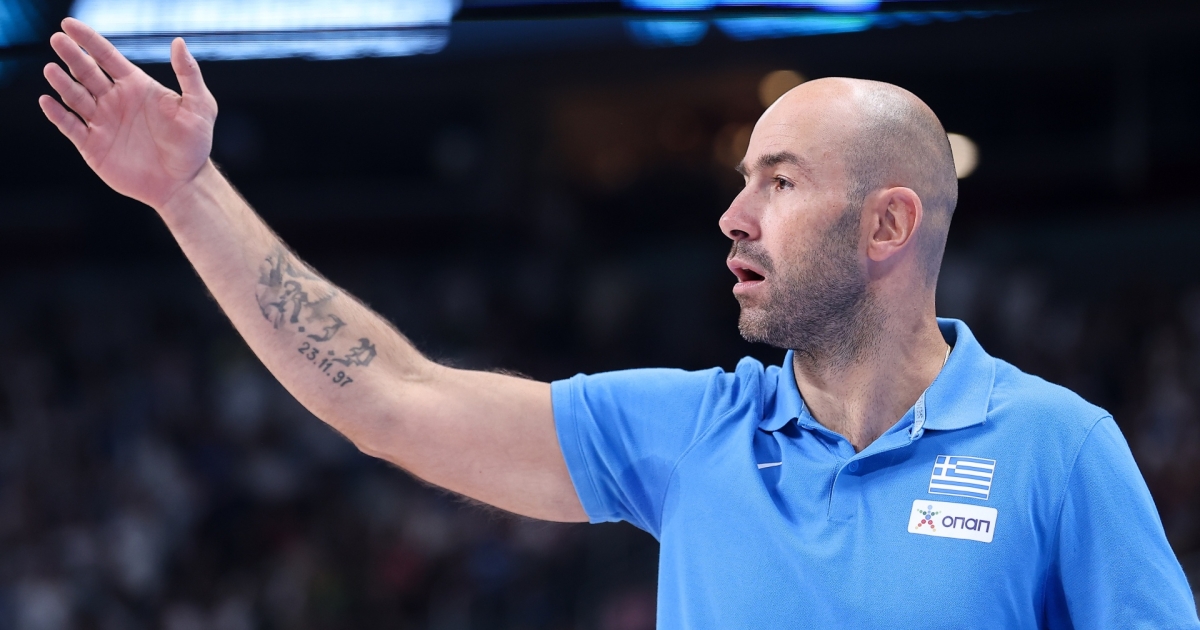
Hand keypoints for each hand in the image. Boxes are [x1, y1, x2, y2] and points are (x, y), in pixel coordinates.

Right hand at [40, 18, 217, 209]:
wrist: (184, 183)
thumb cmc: (194, 145)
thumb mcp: (199, 106)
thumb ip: (189, 74)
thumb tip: (178, 41)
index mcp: (135, 86)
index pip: (106, 57)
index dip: (88, 40)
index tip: (69, 24)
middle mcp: (115, 101)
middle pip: (86, 72)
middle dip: (72, 56)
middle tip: (58, 40)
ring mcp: (102, 122)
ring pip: (75, 97)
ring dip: (62, 83)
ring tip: (52, 69)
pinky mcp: (93, 146)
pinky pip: (70, 126)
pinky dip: (58, 114)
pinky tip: (48, 101)